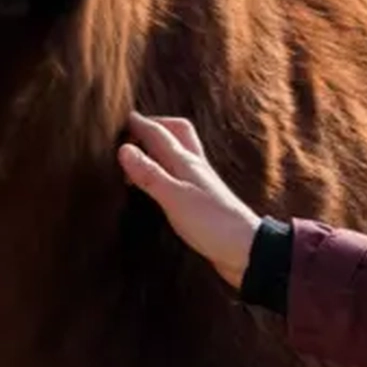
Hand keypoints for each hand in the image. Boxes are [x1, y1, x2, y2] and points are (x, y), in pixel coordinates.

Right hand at [118, 112, 260, 288]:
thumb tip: (124, 149)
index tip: (121, 117)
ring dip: (162, 145)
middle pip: (177, 132)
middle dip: (157, 126)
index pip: (159, 133)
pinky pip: (181, 171)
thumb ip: (149, 174)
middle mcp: (194, 166)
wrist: (245, 249)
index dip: (140, 124)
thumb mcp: (174, 198)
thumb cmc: (212, 223)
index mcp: (186, 162)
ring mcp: (200, 181)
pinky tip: (161, 180)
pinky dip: (167, 166)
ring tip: (143, 153)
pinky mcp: (202, 198)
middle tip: (135, 132)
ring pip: (180, 151)